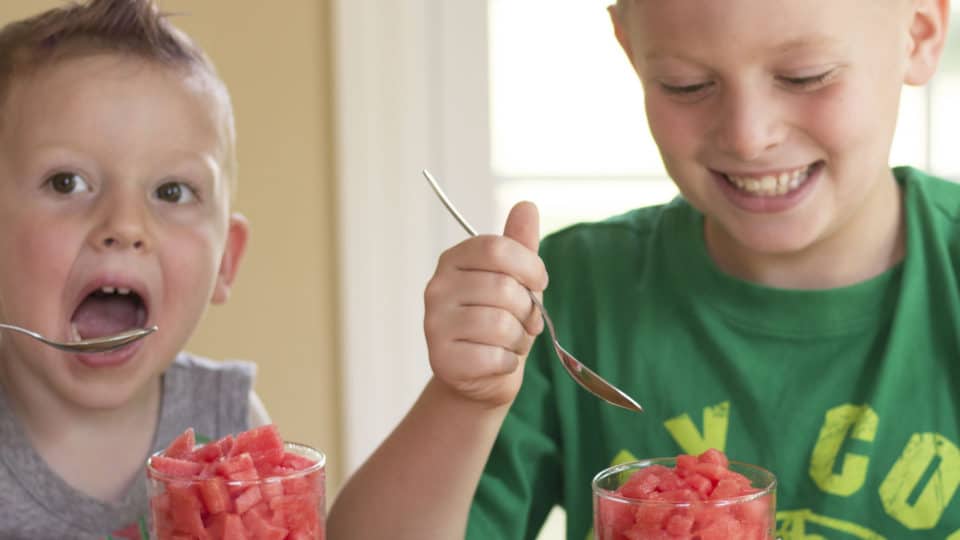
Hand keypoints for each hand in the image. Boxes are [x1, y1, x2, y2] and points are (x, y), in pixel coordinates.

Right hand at [423, 201, 547, 406]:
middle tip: (524, 322)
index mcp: (454, 259)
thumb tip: (526, 205)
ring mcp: (434, 323)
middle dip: (528, 310)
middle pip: (504, 288)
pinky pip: (494, 356)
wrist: (482, 375)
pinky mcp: (440, 358)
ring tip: (509, 341)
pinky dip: (507, 362)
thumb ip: (519, 244)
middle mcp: (437, 287)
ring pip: (501, 324)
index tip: (538, 283)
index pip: (498, 249)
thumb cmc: (501, 320)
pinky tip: (497, 361)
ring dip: (518, 339)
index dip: (530, 267)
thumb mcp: (514, 279)